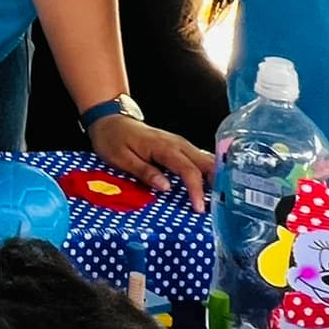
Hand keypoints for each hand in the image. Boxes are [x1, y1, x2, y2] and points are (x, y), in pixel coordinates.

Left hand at [89, 115, 213, 210]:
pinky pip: (200, 160)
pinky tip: (212, 188)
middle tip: (218, 208)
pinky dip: (209, 173)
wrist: (110, 120)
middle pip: (206, 164)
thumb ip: (144, 172)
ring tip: (219, 202)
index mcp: (164, 147)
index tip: (199, 208)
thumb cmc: (113, 139)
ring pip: (207, 161)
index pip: (189, 170)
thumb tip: (166, 187)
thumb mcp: (121, 158)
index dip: (196, 190)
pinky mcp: (180, 147)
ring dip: (216, 180)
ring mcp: (181, 144)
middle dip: (216, 185)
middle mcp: (178, 144)